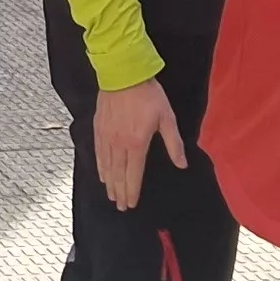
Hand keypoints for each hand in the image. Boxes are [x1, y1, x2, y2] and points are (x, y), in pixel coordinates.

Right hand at [90, 79, 186, 211]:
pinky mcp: (99, 128)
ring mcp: (107, 137)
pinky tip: (102, 175)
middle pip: (118, 175)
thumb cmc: (148, 95)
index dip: (132, 191)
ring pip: (107, 166)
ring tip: (111, 195)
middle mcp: (119, 144)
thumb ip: (174, 144)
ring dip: (110, 183)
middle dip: (120, 192)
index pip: (133, 175)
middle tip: (120, 206)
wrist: (123, 74)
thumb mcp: (167, 118)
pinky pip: (98, 153)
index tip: (131, 204)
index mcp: (137, 144)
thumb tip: (182, 164)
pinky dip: (100, 167)